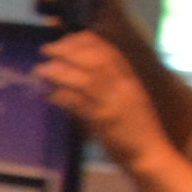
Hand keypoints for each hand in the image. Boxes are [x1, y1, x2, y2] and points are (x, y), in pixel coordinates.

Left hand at [37, 30, 168, 167]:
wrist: (151, 155)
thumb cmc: (138, 129)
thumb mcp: (129, 100)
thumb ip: (111, 85)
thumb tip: (80, 72)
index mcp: (131, 81)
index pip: (110, 52)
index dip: (87, 41)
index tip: (68, 37)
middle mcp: (124, 88)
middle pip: (95, 61)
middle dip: (69, 50)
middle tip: (47, 48)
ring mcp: (114, 104)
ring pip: (85, 79)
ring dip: (59, 71)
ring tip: (40, 69)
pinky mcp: (104, 122)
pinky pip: (79, 104)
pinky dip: (62, 97)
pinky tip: (49, 96)